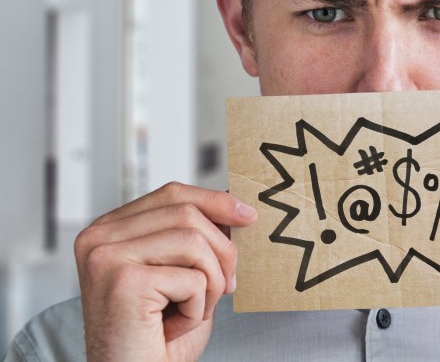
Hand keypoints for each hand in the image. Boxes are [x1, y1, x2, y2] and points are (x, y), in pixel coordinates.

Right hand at [74, 182, 256, 360]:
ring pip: (194, 241)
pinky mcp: (122, 281)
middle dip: (222, 251)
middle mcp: (99, 238)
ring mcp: (106, 257)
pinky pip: (192, 278)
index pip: (172, 194)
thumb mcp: (182, 273)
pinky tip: (175, 325)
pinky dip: (198, 307)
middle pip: (187, 213)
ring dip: (211, 282)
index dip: (215, 201)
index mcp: (110, 230)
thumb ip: (196, 236)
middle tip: (227, 286)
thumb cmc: (158, 337)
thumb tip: (235, 207)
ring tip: (196, 310)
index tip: (247, 216)